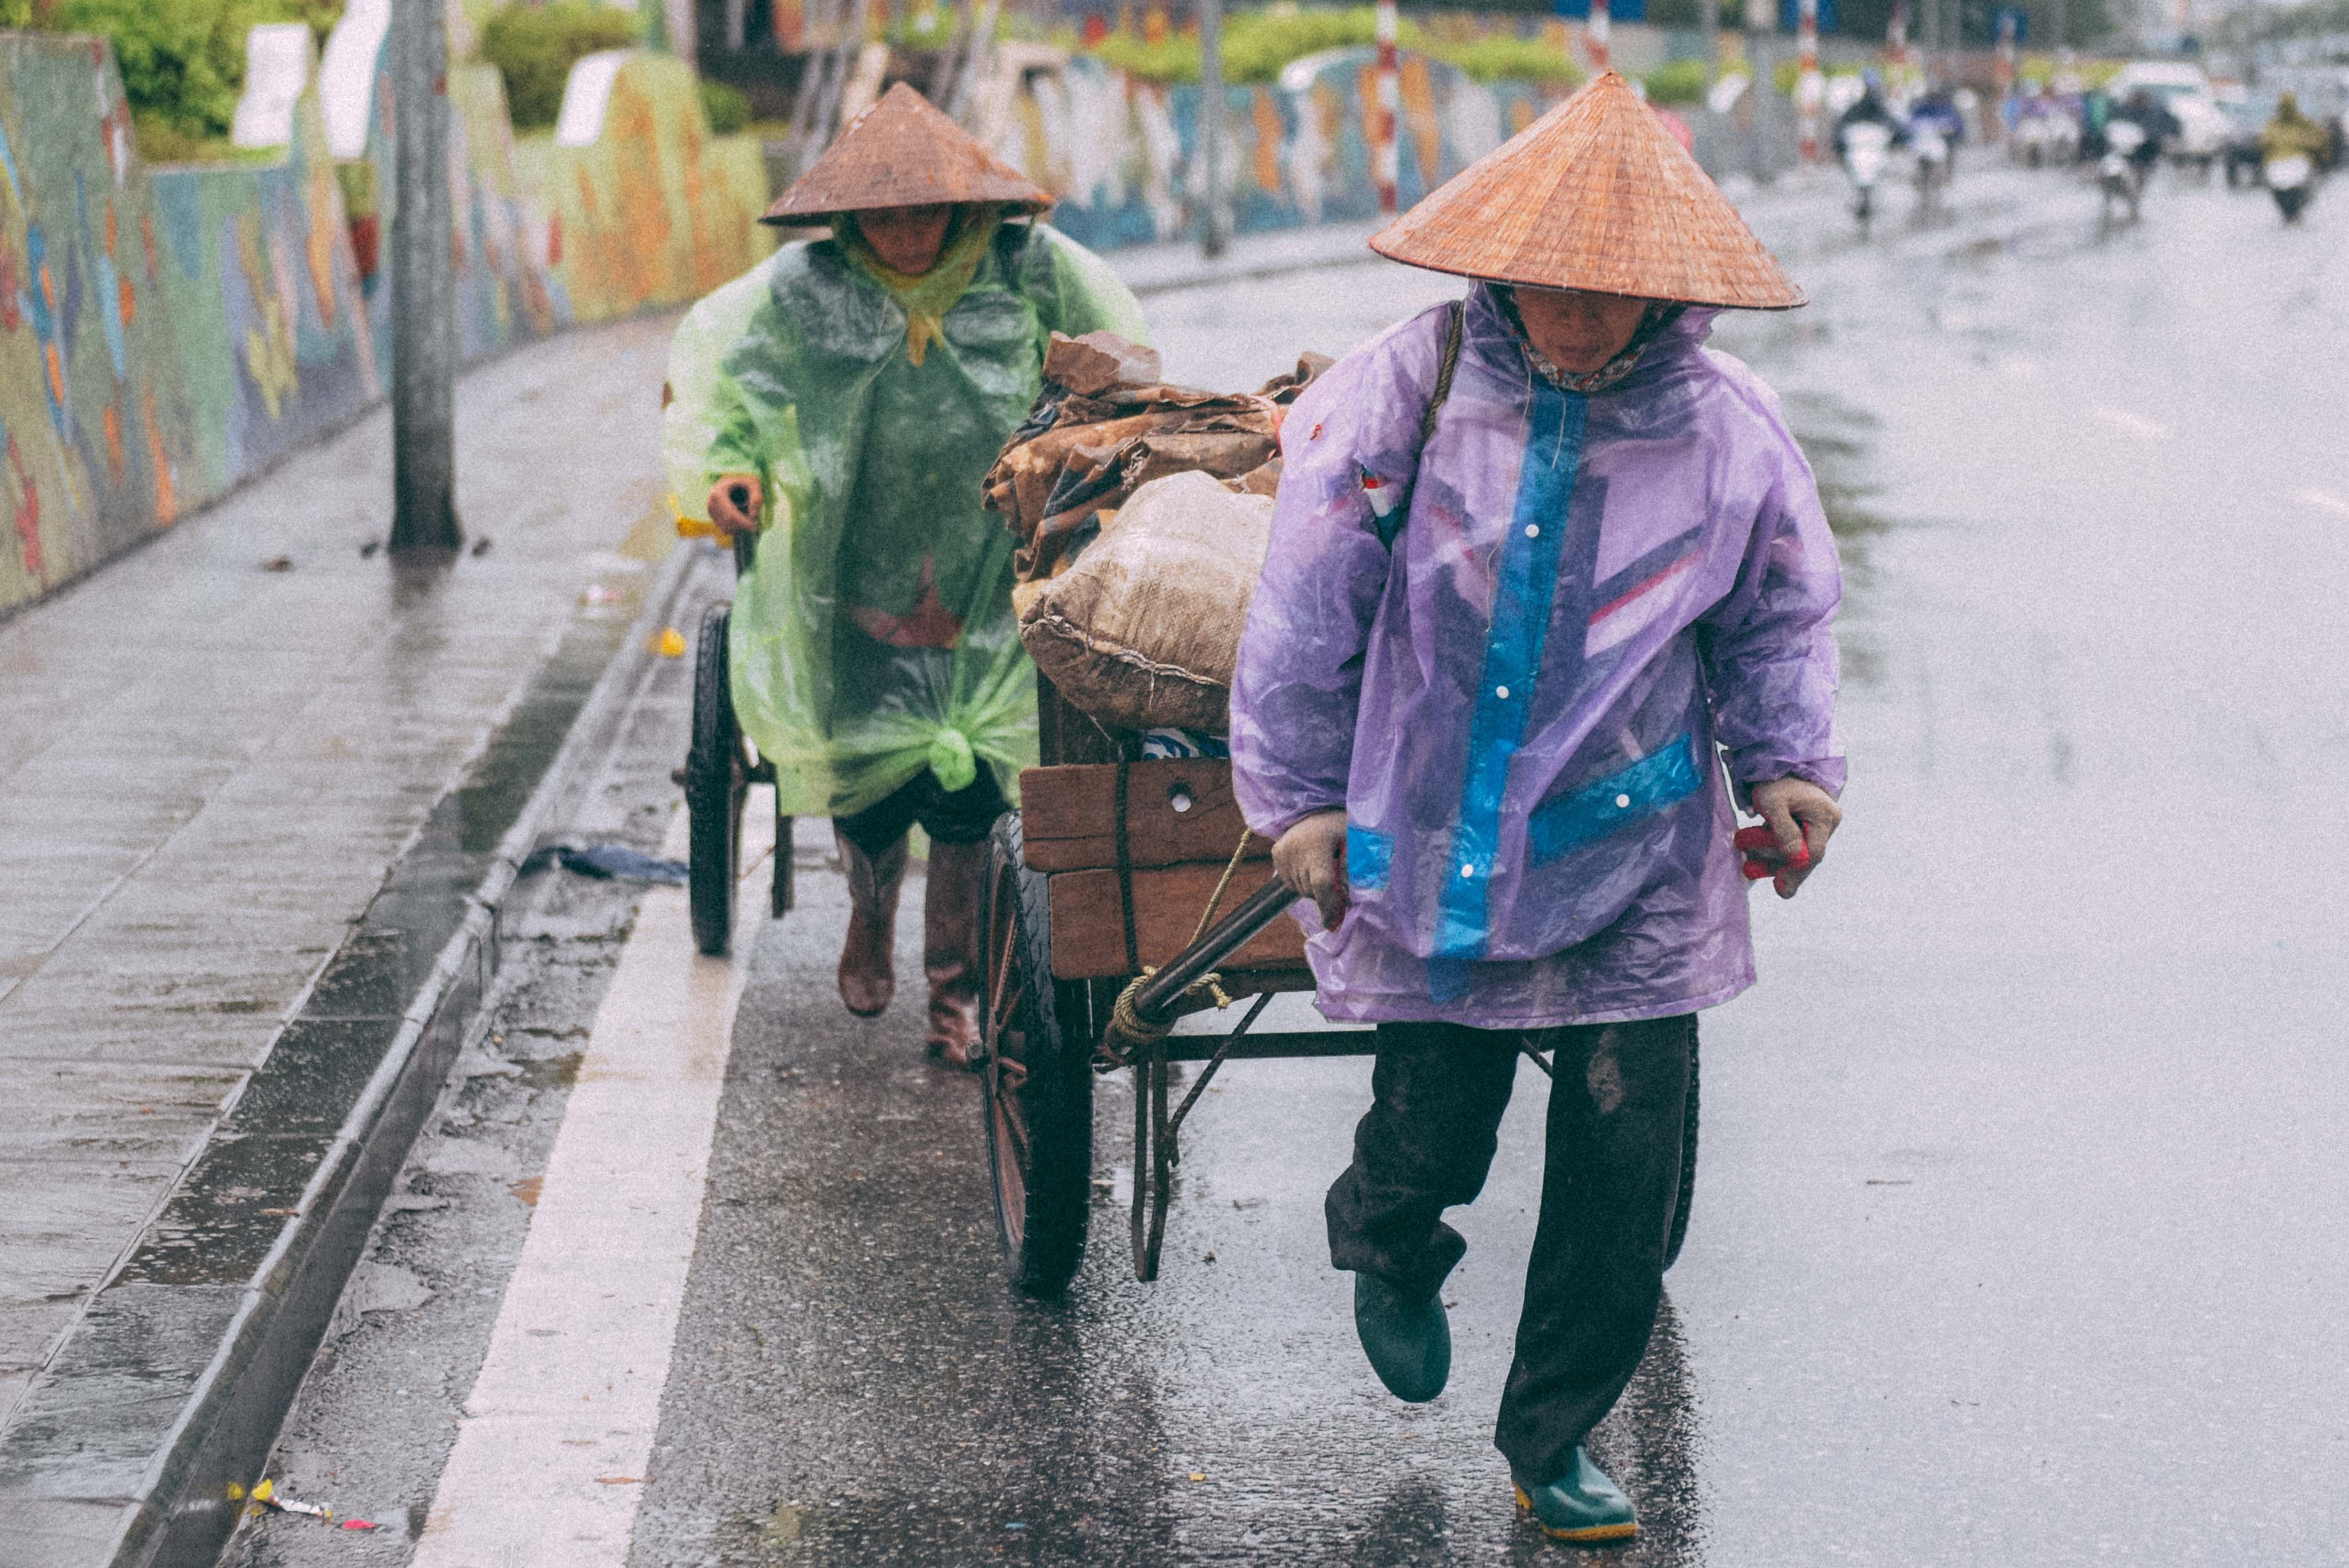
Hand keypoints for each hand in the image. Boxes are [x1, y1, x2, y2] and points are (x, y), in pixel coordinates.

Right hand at [706, 474, 761, 535]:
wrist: (733, 479)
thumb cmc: (744, 480)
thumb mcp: (754, 484)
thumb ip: (757, 497)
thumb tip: (752, 515)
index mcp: (718, 493)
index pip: (731, 515)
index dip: (744, 523)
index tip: (755, 525)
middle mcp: (711, 503)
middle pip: (728, 524)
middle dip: (742, 526)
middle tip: (753, 523)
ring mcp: (710, 510)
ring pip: (725, 528)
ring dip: (739, 527)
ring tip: (747, 517)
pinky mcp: (712, 515)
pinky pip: (724, 528)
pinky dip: (735, 526)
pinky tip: (741, 517)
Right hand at [1270, 810, 1349, 929]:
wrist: (1319, 809)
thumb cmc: (1345, 827)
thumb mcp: (1357, 843)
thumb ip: (1355, 870)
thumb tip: (1350, 901)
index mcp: (1318, 843)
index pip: (1321, 883)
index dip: (1328, 905)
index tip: (1332, 924)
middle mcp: (1295, 848)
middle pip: (1311, 889)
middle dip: (1326, 894)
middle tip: (1338, 882)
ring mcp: (1283, 851)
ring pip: (1300, 889)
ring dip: (1314, 887)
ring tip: (1323, 868)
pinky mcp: (1276, 853)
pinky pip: (1291, 881)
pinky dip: (1302, 880)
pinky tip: (1310, 864)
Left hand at [1742, 778, 1841, 899]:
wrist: (1776, 760)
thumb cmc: (1776, 779)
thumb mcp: (1773, 802)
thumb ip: (1783, 830)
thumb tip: (1795, 860)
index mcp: (1825, 816)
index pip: (1813, 853)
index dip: (1795, 871)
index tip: (1779, 888)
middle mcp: (1826, 822)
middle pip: (1805, 856)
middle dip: (1776, 865)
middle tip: (1749, 869)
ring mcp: (1815, 824)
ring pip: (1795, 852)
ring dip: (1770, 860)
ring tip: (1747, 865)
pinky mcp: (1802, 823)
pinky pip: (1790, 843)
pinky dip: (1772, 850)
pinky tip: (1753, 857)